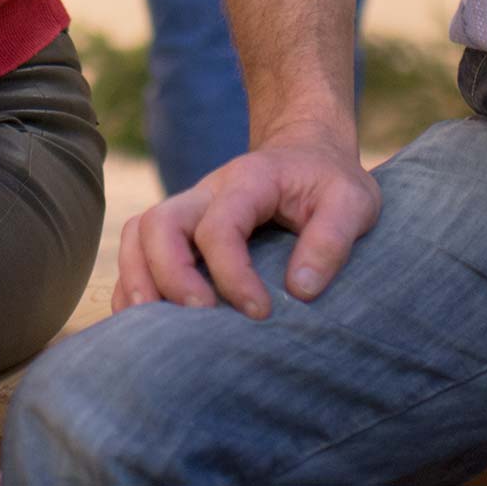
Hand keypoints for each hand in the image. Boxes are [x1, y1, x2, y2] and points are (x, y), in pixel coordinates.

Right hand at [113, 126, 377, 320]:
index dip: (233, 275)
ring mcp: (188, 211)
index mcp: (247, 181)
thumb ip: (332, 239)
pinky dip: (134, 288)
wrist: (307, 154)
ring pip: (137, 235)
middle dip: (168, 276)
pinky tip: (148, 328)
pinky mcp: (181, 233)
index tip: (261, 312)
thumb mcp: (353, 202)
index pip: (219, 227)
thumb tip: (299, 290)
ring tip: (156, 331)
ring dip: (138, 282)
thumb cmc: (329, 182)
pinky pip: (137, 253)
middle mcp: (205, 193)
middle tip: (198, 318)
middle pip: (157, 224)